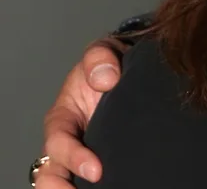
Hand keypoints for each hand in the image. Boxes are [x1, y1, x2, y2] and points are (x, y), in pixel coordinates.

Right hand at [36, 38, 124, 186]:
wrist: (134, 71)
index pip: (58, 142)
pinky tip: (114, 187)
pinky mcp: (102, 158)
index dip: (74, 158)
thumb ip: (100, 58)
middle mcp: (68, 139)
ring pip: (66, 180)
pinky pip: (89, 180)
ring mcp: (84, 151)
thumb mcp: (104, 52)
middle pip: (51, 172)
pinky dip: (98, 186)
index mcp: (62, 117)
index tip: (96, 171)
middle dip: (59, 187)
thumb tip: (105, 79)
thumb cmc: (110, 64)